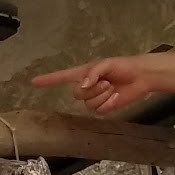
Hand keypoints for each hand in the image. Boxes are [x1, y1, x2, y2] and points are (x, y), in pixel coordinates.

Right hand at [33, 56, 158, 113]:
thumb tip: (82, 85)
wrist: (140, 77)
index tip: (33, 82)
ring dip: (102, 96)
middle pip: (76, 94)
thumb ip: (93, 73)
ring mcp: (94, 98)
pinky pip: (99, 110)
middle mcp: (86, 86)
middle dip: (92, 90)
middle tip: (106, 82)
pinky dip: (108, 104)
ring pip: (88, 104)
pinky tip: (116, 97)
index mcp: (83, 74)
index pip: (61, 77)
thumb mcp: (106, 64)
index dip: (48, 80)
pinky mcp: (104, 107)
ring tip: (112, 88)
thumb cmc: (123, 66)